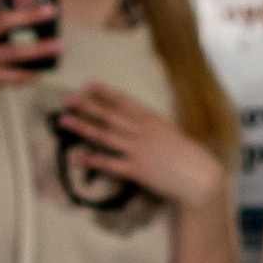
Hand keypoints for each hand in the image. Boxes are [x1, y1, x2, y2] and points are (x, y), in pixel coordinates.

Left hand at [52, 81, 224, 212]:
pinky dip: (93, 160)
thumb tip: (137, 121)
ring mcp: (139, 150)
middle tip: (67, 100)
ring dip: (83, 127)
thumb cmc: (186, 156)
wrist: (198, 177)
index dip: (104, 92)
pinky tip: (79, 157)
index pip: (124, 102)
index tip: (88, 84)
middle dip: (87, 106)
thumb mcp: (170, 133)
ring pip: (105, 136)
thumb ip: (152, 126)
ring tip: (64, 122)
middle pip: (109, 116)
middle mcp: (143, 131)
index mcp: (151, 120)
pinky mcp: (137, 170)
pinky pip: (111, 164)